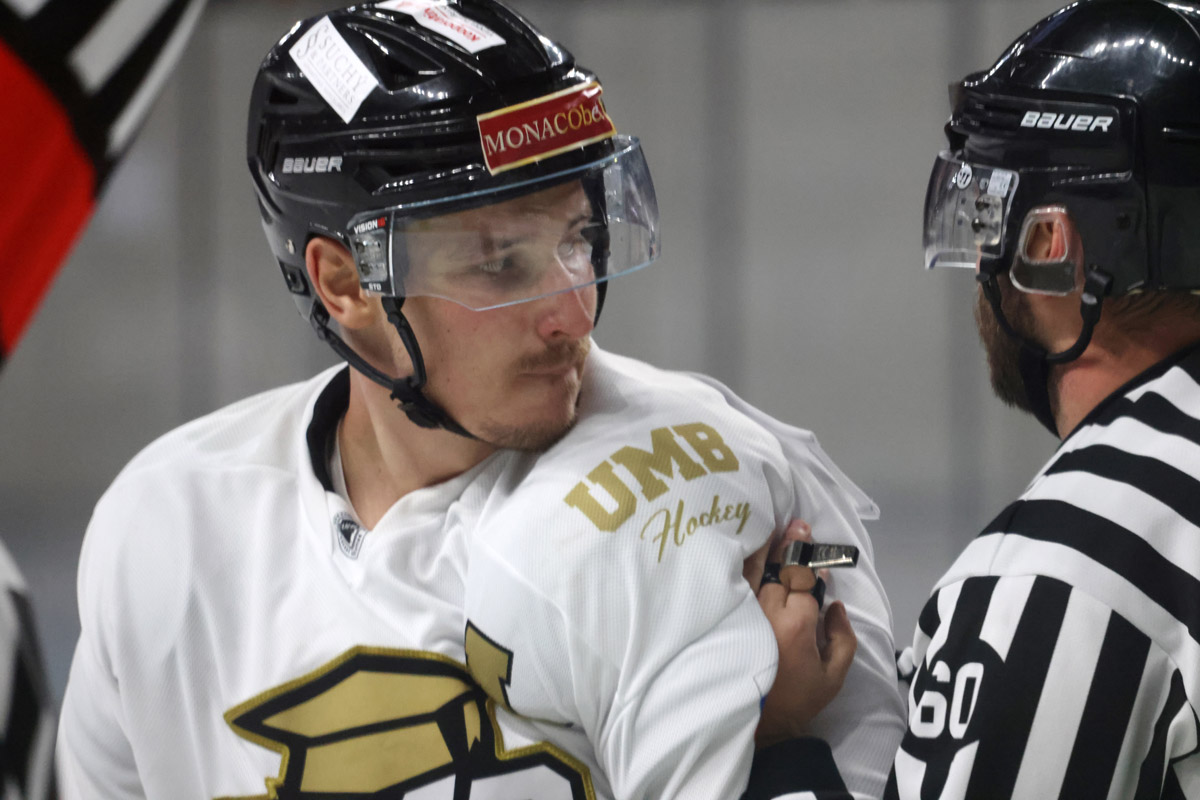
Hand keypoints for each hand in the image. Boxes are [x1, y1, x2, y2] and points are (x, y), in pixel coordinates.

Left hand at [751, 520, 855, 747]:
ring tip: (770, 525)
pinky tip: (742, 547)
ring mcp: (743, 614)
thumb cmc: (796, 701)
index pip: (804, 580)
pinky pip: (734, 585)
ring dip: (764, 548)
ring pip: (754, 572)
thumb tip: (834, 605)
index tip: (811, 538)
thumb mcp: (833, 678)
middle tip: (796, 523)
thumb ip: (842, 638)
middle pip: (779, 570)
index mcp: (797, 625)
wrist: (755, 724)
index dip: (809, 561)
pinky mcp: (726, 619)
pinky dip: (740, 565)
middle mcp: (768, 613)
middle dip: (789, 546)